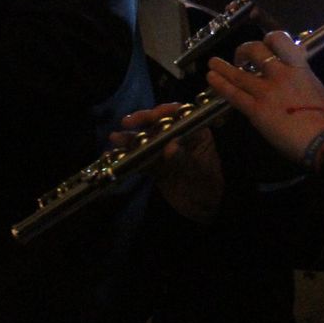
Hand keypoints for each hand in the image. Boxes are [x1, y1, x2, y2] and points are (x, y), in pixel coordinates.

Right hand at [110, 103, 222, 222]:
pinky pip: (141, 157)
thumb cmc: (208, 188)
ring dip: (131, 138)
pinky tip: (115, 153)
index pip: (181, 116)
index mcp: (196, 133)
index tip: (152, 115)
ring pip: (147, 139)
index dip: (165, 112)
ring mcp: (165, 151)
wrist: (203, 210)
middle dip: (142, 121)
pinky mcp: (155, 165)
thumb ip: (184, 159)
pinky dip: (129, 155)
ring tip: (115, 137)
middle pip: (159, 124)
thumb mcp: (199, 173)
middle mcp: (179, 137)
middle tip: (127, 122)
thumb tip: (170, 146)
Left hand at [207, 32, 323, 165]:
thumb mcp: (315, 86)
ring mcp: (266, 92)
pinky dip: (220, 84)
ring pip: (239, 74)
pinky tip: (212, 78)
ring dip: (223, 67)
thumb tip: (292, 73)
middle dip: (245, 51)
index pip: (280, 40)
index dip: (269, 39)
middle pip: (256, 51)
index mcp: (299, 66)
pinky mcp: (256, 110)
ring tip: (212, 63)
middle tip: (241, 57)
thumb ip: (300, 77)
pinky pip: (234, 94)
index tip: (265, 44)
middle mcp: (280, 74)